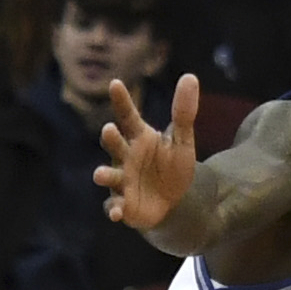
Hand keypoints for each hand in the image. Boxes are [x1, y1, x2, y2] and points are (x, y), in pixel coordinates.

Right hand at [93, 74, 202, 232]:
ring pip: (108, 175)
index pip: (128, 115)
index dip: (121, 100)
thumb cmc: (173, 166)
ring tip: (99, 174)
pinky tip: (118, 213)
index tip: (116, 84)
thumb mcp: (182, 140)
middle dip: (110, 138)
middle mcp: (125, 156)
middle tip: (109, 129)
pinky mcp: (122, 204)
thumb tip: (190, 76)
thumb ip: (183, 112)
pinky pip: (113, 206)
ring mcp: (121, 180)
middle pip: (114, 144)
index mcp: (138, 137)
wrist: (174, 202)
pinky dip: (114, 209)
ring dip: (103, 175)